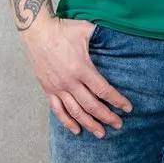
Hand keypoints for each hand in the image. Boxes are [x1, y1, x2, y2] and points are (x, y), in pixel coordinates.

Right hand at [19, 16, 132, 137]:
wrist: (37, 31)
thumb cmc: (63, 29)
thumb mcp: (86, 30)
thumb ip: (102, 36)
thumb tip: (117, 37)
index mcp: (82, 68)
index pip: (103, 90)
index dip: (117, 101)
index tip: (127, 108)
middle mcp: (70, 82)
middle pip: (92, 105)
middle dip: (107, 117)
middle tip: (118, 125)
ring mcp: (58, 87)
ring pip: (76, 112)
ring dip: (89, 124)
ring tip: (101, 133)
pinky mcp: (48, 89)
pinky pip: (58, 110)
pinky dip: (67, 122)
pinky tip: (76, 130)